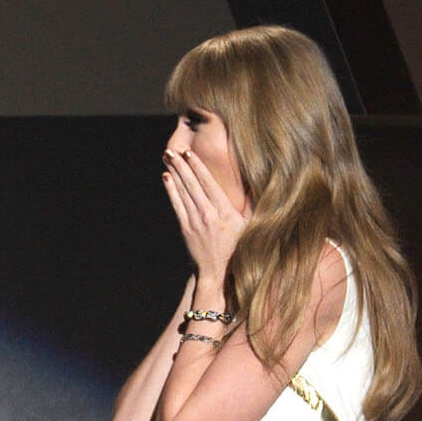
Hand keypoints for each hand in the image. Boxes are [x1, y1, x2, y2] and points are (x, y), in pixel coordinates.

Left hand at [162, 148, 248, 287]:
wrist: (218, 270)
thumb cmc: (237, 246)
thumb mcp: (249, 224)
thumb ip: (251, 203)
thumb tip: (254, 183)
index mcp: (225, 211)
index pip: (209, 183)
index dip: (198, 167)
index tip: (190, 153)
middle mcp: (208, 214)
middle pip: (193, 184)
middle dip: (182, 165)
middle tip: (173, 150)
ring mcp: (195, 221)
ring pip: (183, 192)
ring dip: (174, 173)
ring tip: (168, 158)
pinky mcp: (185, 228)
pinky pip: (176, 205)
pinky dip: (171, 190)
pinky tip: (166, 178)